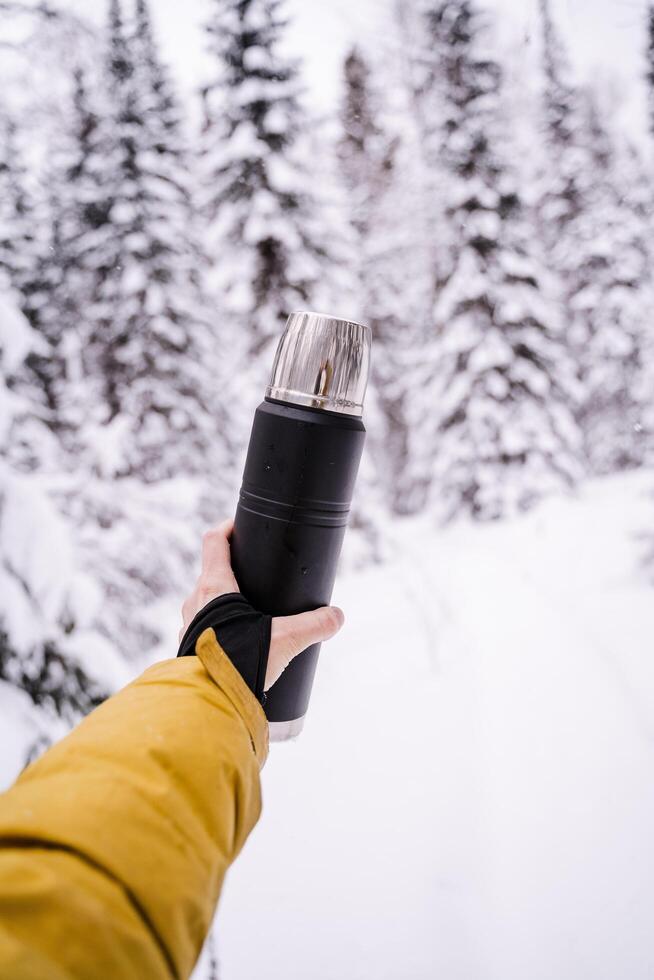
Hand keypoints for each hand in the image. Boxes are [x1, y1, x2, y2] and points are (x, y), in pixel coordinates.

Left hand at [180, 518, 344, 690]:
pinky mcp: (190, 648)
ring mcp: (189, 625)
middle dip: (233, 569)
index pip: (214, 541)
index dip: (228, 528)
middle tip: (257, 574)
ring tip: (251, 611)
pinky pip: (204, 626)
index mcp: (214, 587)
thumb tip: (337, 617)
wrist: (208, 702)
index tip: (241, 525)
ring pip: (206, 601)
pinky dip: (220, 625)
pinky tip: (239, 639)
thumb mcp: (285, 640)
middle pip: (212, 571)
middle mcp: (196, 601)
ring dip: (225, 601)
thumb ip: (315, 625)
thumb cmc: (238, 663)